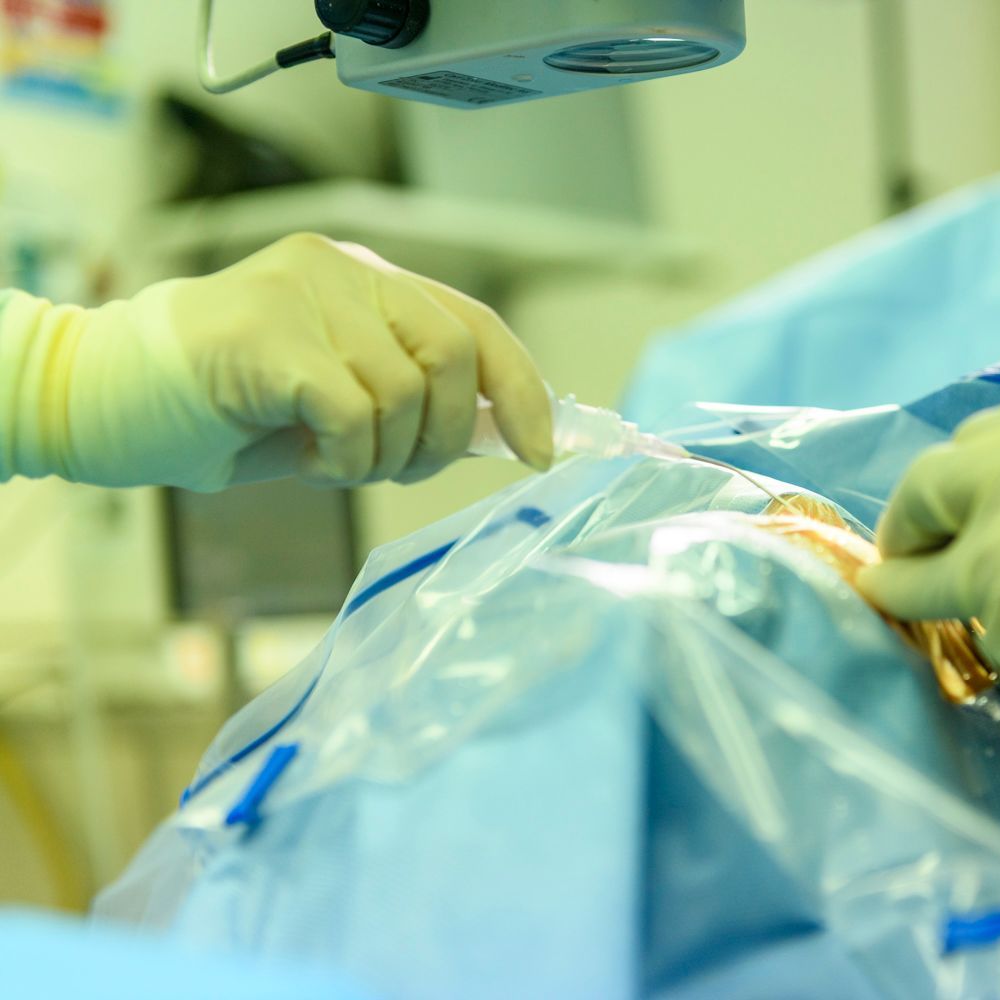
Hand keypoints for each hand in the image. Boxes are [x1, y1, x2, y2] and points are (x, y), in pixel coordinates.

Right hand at [0, 234, 552, 490]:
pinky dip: (346, 456)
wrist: (112, 403)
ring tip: (335, 463)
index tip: (541, 452)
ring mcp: (302, 292)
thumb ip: (418, 402)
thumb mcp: (345, 402)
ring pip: (405, 391)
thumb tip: (506, 432)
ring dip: (384, 456)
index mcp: (370, 278)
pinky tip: (309, 460)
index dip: (521, 391)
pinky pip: (353, 410)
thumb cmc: (235, 409)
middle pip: (453, 354)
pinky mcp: (265, 332)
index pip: (476, 324)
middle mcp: (342, 269)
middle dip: (444, 437)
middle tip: (396, 468)